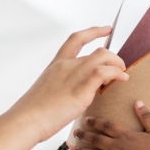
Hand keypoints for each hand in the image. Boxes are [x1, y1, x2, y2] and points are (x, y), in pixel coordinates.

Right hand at [5, 27, 129, 143]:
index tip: (107, 29)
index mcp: (57, 64)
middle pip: (97, 51)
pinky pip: (103, 72)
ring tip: (122, 75)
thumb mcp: (49, 90)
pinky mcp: (81, 90)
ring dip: (118, 64)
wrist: (26, 120)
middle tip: (119, 69)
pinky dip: (116, 73)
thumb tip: (74, 92)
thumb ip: (63, 85)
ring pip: (103, 57)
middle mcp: (66, 66)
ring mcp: (73, 76)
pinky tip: (122, 79)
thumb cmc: (35, 111)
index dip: (94, 32)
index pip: (76, 39)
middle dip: (114, 58)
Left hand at [71, 100, 149, 149]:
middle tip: (76, 132)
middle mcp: (115, 146)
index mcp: (124, 135)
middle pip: (95, 139)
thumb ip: (146, 116)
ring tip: (72, 148)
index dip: (94, 122)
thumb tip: (138, 102)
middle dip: (84, 135)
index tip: (86, 120)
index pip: (105, 125)